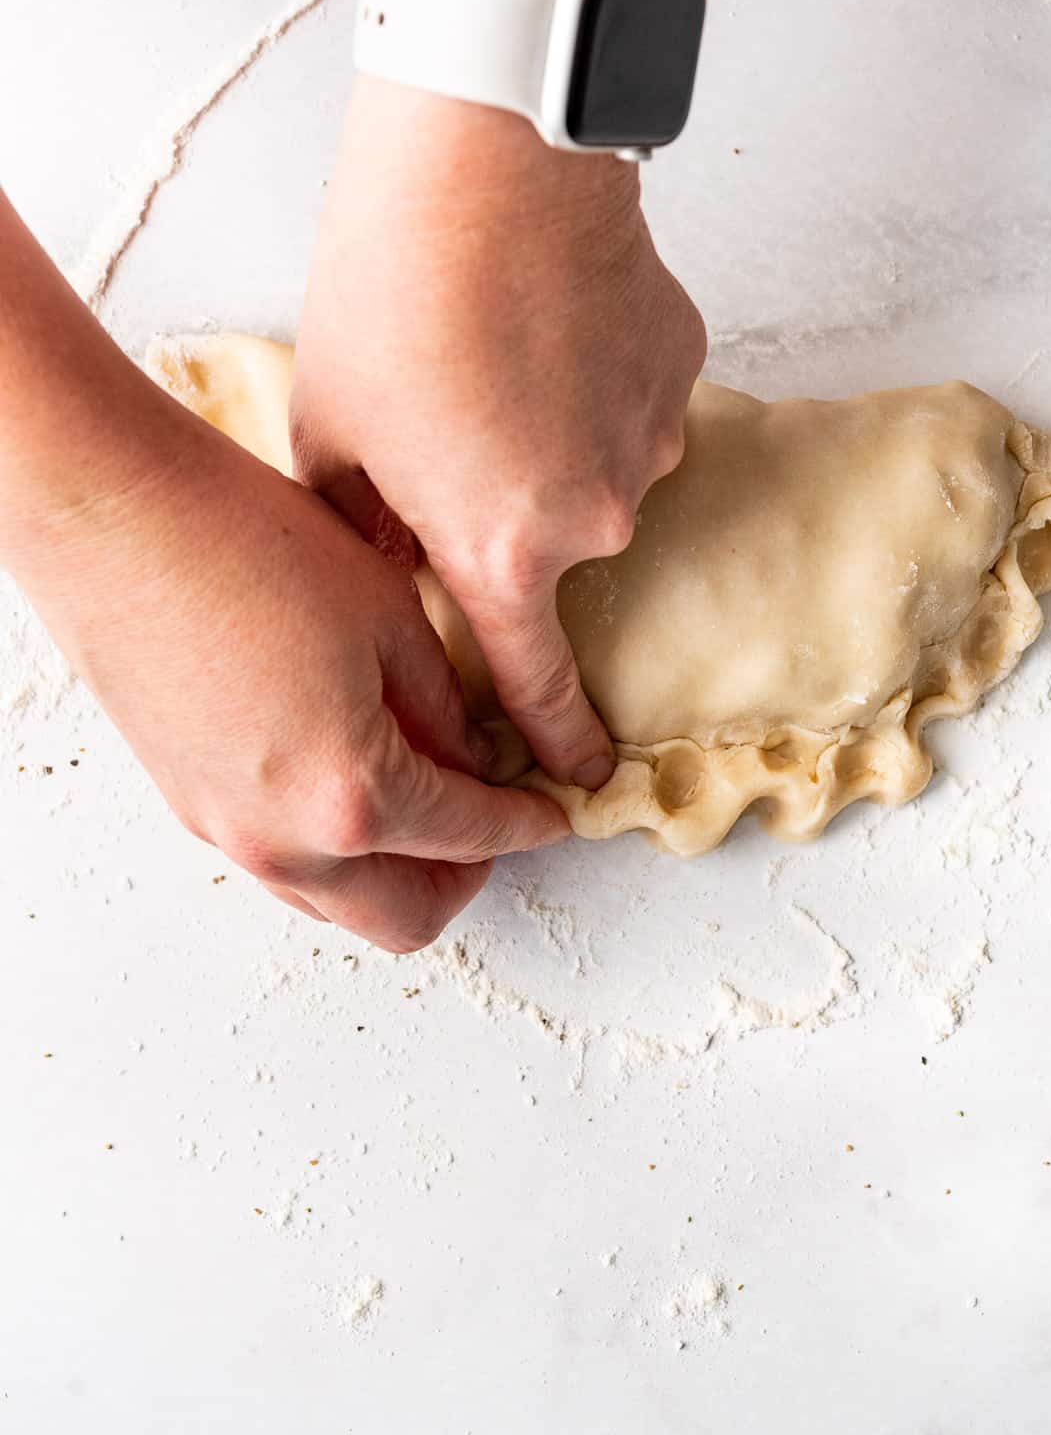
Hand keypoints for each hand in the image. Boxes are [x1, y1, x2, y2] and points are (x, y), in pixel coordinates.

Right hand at [0, 266, 566, 951]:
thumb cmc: (248, 546)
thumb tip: (475, 757)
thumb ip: (447, 710)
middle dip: (465, 876)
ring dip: (397, 871)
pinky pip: (284, 864)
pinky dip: (335, 847)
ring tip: (428, 797)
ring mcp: (227, 833)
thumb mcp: (392, 619)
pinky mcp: (190, 806)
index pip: (470, 837)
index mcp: (352, 793)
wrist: (117, 518)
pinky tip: (352, 776)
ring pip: (338, 902)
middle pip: (406, 917)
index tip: (550, 812)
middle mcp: (284, 840)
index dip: (524, 823)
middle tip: (495, 818)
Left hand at [291, 81, 705, 785]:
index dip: (558, 741)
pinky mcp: (683, 367)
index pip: (537, 684)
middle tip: (452, 416)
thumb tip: (397, 559)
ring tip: (491, 347)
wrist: (488, 154)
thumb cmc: (392, 288)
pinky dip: (591, 378)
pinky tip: (545, 316)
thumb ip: (365, 527)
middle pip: (554, 546)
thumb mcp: (332, 427)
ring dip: (549, 435)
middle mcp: (597, 516)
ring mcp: (653, 438)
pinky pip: (632, 399)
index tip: (581, 778)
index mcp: (502, 550)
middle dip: (508, 506)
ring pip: (596, 467)